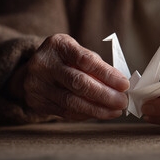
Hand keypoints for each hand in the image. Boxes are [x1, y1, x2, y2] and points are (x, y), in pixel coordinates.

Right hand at [9, 34, 129, 120]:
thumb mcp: (78, 53)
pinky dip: (86, 114)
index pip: (85, 60)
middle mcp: (43, 63)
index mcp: (58, 45)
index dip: (107, 74)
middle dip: (104, 95)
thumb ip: (97, 66)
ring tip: (115, 111)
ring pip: (71, 102)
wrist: (35, 69)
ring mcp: (37, 84)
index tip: (124, 84)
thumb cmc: (65, 59)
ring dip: (97, 109)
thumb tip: (120, 86)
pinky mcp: (37, 102)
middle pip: (78, 82)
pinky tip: (99, 113)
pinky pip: (66, 112)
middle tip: (122, 102)